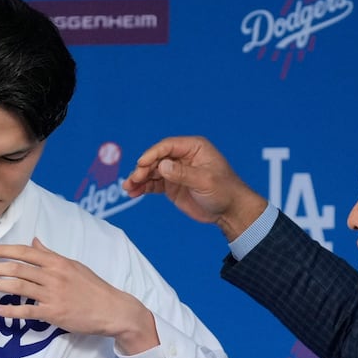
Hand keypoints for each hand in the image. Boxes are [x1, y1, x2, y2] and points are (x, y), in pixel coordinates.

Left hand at [0, 239, 158, 354]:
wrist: (112, 309)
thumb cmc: (93, 288)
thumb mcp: (74, 266)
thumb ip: (51, 255)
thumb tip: (35, 242)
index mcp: (57, 262)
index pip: (25, 252)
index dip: (4, 251)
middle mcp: (53, 276)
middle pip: (17, 269)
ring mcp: (53, 295)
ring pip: (18, 287)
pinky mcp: (54, 314)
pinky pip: (26, 311)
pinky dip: (9, 310)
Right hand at [121, 136, 268, 238]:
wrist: (229, 211)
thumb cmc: (224, 191)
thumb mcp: (205, 181)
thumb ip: (183, 173)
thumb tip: (162, 166)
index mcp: (194, 148)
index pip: (168, 146)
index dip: (153, 154)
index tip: (141, 164)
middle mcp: (182, 157)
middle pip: (156, 158)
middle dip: (143, 168)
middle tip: (134, 179)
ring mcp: (175, 171)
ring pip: (152, 171)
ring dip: (139, 178)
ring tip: (128, 188)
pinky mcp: (171, 185)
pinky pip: (153, 184)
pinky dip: (143, 188)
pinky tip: (133, 193)